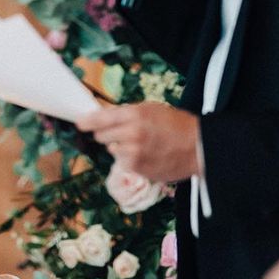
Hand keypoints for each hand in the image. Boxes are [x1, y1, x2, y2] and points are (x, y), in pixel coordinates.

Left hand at [77, 102, 199, 182]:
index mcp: (135, 114)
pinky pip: (123, 163)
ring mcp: (132, 153)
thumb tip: (103, 115)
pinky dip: (130, 159)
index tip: (79, 123)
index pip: (100, 118)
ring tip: (141, 144)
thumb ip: (127, 113)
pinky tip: (146, 155)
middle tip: (123, 133)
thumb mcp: (152, 109)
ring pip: (112, 150)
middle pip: (101, 136)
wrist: (198, 148)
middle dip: (107, 134)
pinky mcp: (136, 168)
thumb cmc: (177, 125)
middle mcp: (131, 133)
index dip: (87, 121)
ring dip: (120, 147)